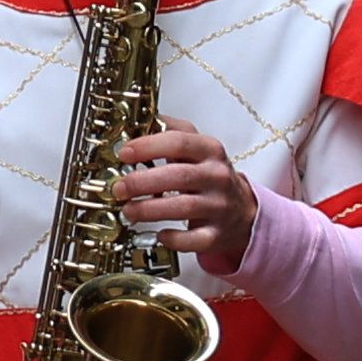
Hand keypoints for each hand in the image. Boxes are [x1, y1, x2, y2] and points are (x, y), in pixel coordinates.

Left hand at [108, 120, 258, 272]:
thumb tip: (136, 121)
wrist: (242, 211)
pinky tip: (158, 234)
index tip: (124, 153)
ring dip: (149, 210)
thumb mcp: (197, 148)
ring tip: (128, 211)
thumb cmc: (209, 177)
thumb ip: (170, 132)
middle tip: (119, 188)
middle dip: (142, 182)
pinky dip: (173, 238)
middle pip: (178, 176)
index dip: (148, 146)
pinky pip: (193, 239)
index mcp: (210, 150)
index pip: (179, 142)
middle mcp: (217, 176)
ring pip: (183, 207)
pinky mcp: (217, 234)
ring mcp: (219, 206)